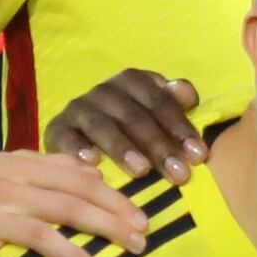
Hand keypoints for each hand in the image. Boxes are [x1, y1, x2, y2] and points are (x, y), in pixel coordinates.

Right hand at [0, 151, 159, 256]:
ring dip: (72, 255)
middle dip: (107, 224)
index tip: (144, 219)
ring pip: (36, 233)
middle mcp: (2, 187)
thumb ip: (47, 169)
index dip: (113, 199)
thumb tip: (94, 172)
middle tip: (138, 244)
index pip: (75, 180)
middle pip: (65, 203)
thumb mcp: (3, 173)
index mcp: (17, 167)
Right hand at [41, 69, 206, 177]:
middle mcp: (104, 91)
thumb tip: (187, 94)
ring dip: (123, 148)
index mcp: (132, 82)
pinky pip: (66, 136)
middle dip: (159, 145)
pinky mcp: (57, 128)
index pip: (160, 102)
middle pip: (134, 116)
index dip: (180, 127)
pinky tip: (92, 163)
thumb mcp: (154, 114)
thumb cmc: (132, 130)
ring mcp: (78, 108)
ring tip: (142, 171)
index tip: (199, 156)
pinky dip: (78, 148)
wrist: (81, 136)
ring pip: (103, 125)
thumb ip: (172, 104)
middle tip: (179, 174)